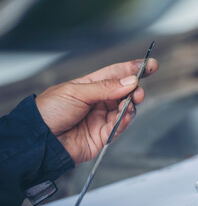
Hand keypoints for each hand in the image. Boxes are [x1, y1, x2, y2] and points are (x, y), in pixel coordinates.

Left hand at [35, 59, 157, 164]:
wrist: (39, 140)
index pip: (115, 74)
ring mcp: (101, 118)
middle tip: (139, 89)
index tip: (150, 65)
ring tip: (132, 101)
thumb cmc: (49, 111)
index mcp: (89, 86)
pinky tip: (125, 114)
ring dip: (131, 104)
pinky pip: (120, 126)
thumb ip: (105, 88)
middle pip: (124, 92)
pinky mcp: (103, 135)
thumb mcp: (76, 92)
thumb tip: (130, 82)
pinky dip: (125, 119)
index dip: (132, 69)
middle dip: (135, 89)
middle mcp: (98, 101)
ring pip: (125, 109)